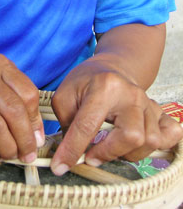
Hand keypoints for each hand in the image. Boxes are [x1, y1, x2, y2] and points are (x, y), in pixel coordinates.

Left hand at [50, 59, 182, 174]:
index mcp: (105, 86)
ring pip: (150, 141)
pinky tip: (137, 145)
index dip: (73, 149)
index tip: (61, 165)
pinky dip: (158, 145)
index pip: (88, 125)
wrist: (111, 68)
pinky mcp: (159, 112)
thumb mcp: (65, 95)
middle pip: (131, 136)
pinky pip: (170, 134)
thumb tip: (69, 154)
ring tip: (109, 146)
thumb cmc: (86, 82)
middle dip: (108, 153)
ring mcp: (148, 103)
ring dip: (127, 153)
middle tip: (91, 154)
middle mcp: (131, 94)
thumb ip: (65, 123)